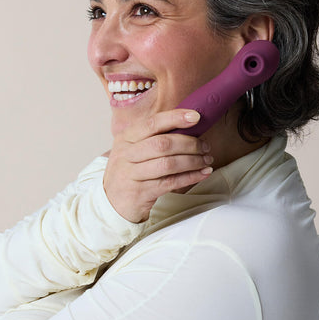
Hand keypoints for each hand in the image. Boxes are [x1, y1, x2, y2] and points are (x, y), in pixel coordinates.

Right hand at [103, 109, 213, 223]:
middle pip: (163, 144)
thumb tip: (187, 124)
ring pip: (168, 164)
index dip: (175, 118)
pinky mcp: (140, 192)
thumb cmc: (130, 171)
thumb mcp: (133, 150)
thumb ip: (153, 137)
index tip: (196, 116)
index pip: (152, 123)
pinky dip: (190, 177)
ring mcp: (132, 174)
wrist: (112, 202)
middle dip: (189, 143)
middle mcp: (127, 154)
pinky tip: (203, 173)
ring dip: (193, 161)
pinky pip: (171, 182)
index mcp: (126, 138)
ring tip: (207, 160)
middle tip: (205, 146)